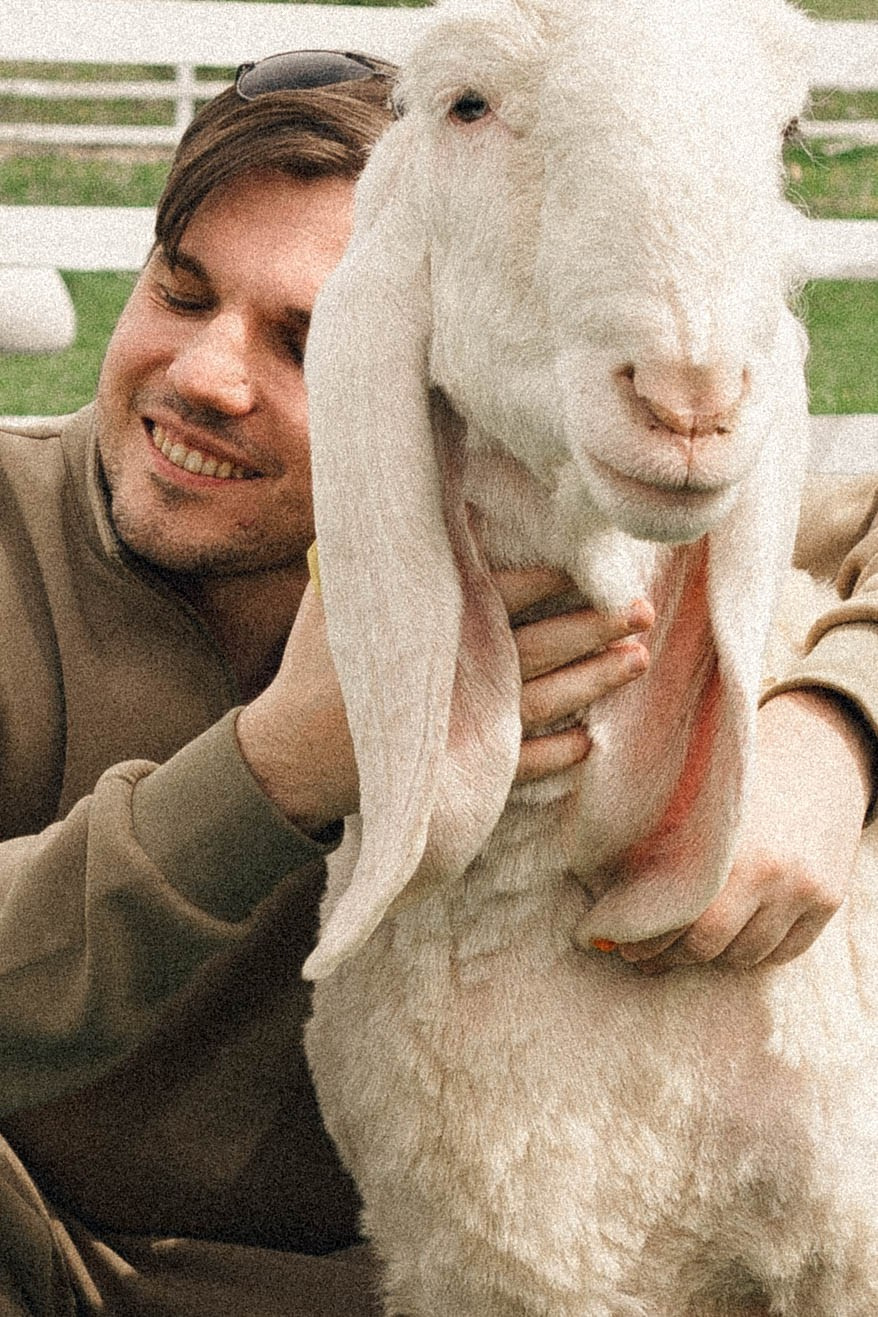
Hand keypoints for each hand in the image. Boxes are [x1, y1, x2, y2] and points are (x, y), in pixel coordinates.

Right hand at [238, 568, 652, 834]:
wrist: (290, 756)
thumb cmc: (317, 670)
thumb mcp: (337, 598)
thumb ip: (380, 554)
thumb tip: (409, 493)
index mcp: (434, 631)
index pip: (502, 598)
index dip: (548, 582)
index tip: (583, 568)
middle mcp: (459, 679)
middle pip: (539, 647)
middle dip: (593, 628)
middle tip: (641, 610)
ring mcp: (465, 730)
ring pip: (544, 703)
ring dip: (593, 683)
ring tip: (637, 661)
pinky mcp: (463, 772)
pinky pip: (522, 765)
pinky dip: (556, 758)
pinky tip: (589, 745)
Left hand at [615, 689, 875, 973]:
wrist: (814, 753)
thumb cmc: (733, 779)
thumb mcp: (691, 798)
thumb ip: (654, 843)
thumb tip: (605, 895)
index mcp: (726, 843)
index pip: (676, 920)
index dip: (641, 939)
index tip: (616, 942)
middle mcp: (769, 870)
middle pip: (708, 945)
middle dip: (668, 955)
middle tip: (641, 955)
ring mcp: (803, 889)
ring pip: (745, 955)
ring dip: (711, 957)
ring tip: (681, 946)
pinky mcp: (829, 900)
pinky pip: (782, 952)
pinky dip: (752, 953)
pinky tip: (728, 941)